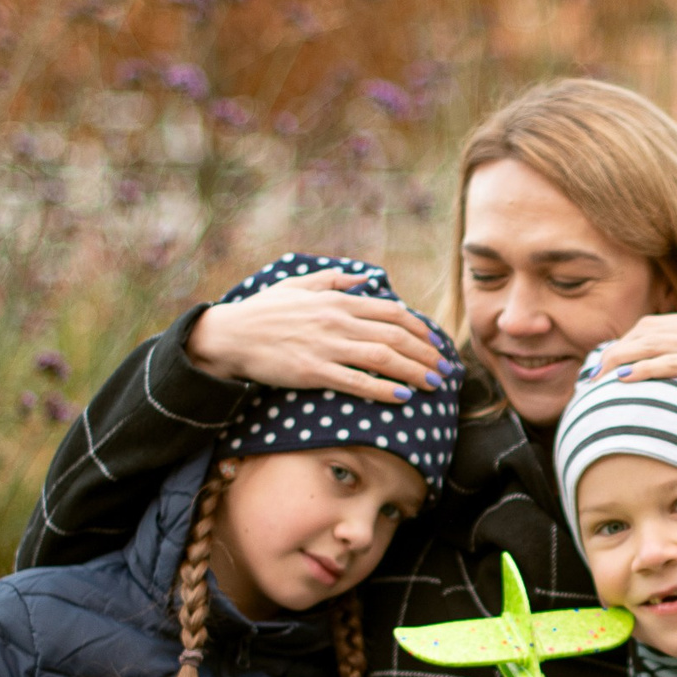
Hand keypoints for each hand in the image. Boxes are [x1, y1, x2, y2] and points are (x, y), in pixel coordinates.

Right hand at [184, 267, 453, 404]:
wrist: (231, 335)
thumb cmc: (264, 312)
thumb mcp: (297, 285)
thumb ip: (333, 281)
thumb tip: (363, 279)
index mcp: (337, 300)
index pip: (392, 312)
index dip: (420, 329)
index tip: (437, 343)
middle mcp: (337, 320)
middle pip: (395, 336)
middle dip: (426, 354)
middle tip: (445, 370)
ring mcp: (326, 346)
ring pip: (382, 358)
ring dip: (413, 372)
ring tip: (433, 385)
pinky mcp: (313, 371)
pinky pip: (357, 381)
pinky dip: (383, 389)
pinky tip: (403, 398)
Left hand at [597, 309, 676, 420]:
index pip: (649, 327)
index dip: (621, 345)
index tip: (601, 366)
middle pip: (641, 333)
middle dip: (610, 354)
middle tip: (588, 378)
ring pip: (649, 344)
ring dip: (617, 361)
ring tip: (594, 380)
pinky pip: (671, 361)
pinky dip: (644, 368)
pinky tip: (624, 380)